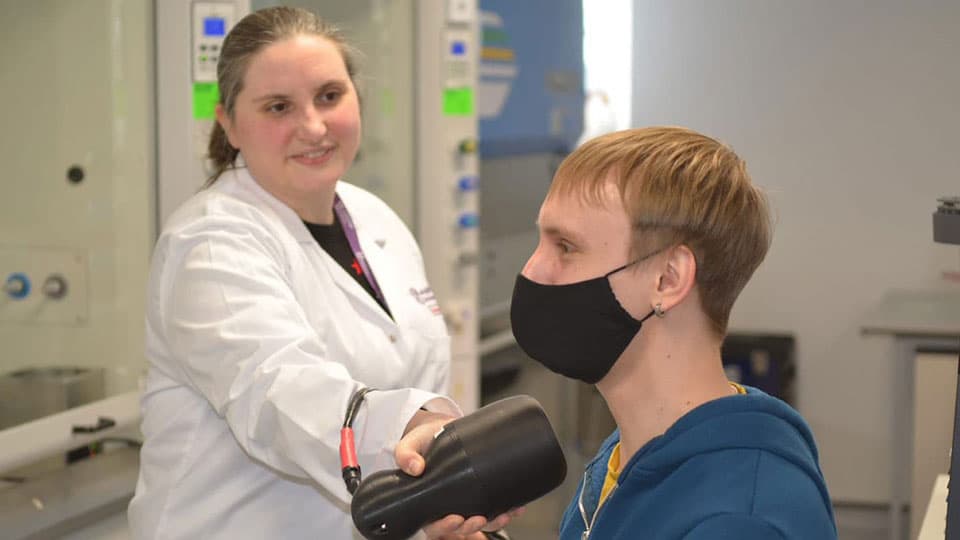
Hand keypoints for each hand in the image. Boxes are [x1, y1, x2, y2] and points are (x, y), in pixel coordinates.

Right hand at [395, 410, 524, 538]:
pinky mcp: (479, 491)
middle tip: (479, 518)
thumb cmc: (422, 440)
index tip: (455, 519)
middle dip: (470, 527)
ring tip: (504, 514)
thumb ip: (405, 455)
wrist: (439, 428)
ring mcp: (464, 500)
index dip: (444, 527)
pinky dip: (505, 510)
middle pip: (458, 527)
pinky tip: (516, 507)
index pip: (433, 525)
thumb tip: (415, 467)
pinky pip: (493, 507)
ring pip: (479, 521)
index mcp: (426, 502)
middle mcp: (446, 505)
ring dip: (492, 522)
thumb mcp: (409, 444)